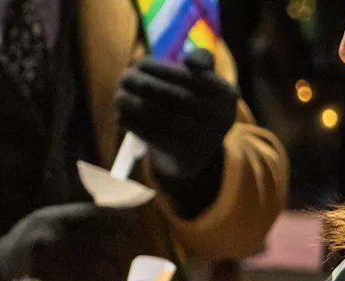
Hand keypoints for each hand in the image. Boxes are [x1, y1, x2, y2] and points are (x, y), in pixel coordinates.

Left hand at [117, 50, 237, 216]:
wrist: (194, 151)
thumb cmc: (194, 104)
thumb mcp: (203, 80)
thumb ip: (200, 60)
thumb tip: (190, 61)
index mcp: (226, 94)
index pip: (191, 77)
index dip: (163, 69)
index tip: (139, 63)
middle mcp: (220, 118)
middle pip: (176, 98)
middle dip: (145, 85)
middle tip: (124, 78)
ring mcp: (206, 140)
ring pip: (164, 119)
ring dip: (135, 106)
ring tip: (119, 97)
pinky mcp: (187, 157)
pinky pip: (157, 139)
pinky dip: (136, 127)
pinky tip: (121, 117)